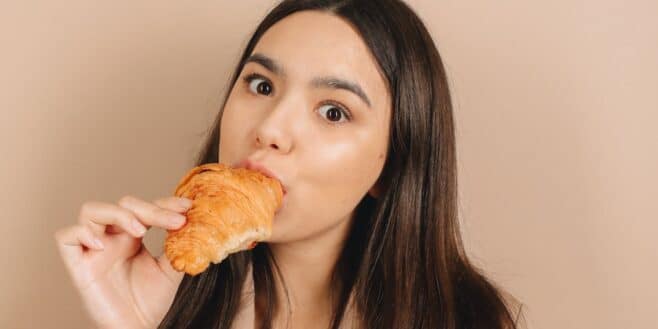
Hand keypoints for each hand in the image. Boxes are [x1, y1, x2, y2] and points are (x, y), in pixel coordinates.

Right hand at [54, 195, 190, 328]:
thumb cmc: (151, 302)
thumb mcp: (172, 269)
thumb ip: (179, 246)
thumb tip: (194, 223)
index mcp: (133, 236)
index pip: (145, 208)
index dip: (165, 204)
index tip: (188, 207)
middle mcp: (112, 239)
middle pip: (123, 205)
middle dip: (150, 209)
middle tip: (176, 221)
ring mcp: (94, 250)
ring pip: (91, 211)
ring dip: (117, 214)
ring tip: (141, 230)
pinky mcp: (79, 267)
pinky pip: (66, 237)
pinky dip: (81, 233)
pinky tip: (103, 245)